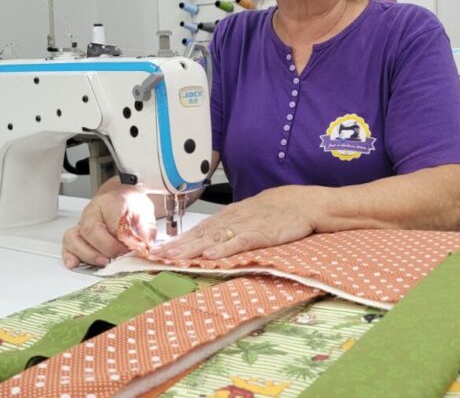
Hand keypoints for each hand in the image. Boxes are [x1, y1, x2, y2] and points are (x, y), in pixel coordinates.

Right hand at [61, 180, 156, 268]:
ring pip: (74, 238)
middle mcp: (92, 212)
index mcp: (111, 202)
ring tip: (103, 262)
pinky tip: (76, 264)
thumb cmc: (130, 205)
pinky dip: (69, 256)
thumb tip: (146, 248)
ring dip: (88, 254)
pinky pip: (67, 245)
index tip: (133, 250)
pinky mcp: (76, 235)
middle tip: (120, 258)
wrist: (120, 197)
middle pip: (91, 230)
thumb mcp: (145, 213)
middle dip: (106, 248)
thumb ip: (146, 231)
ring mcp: (81, 223)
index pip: (113, 221)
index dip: (123, 239)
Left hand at [151, 185, 314, 259]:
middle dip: (176, 246)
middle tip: (155, 256)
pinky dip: (222, 249)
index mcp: (230, 215)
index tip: (158, 250)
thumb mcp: (252, 215)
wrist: (305, 202)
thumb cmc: (280, 210)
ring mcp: (245, 226)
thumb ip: (233, 226)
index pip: (198, 229)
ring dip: (191, 249)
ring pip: (213, 238)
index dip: (178, 240)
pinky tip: (208, 256)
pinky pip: (238, 242)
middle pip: (200, 234)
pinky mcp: (260, 234)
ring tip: (172, 258)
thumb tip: (214, 239)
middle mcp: (233, 219)